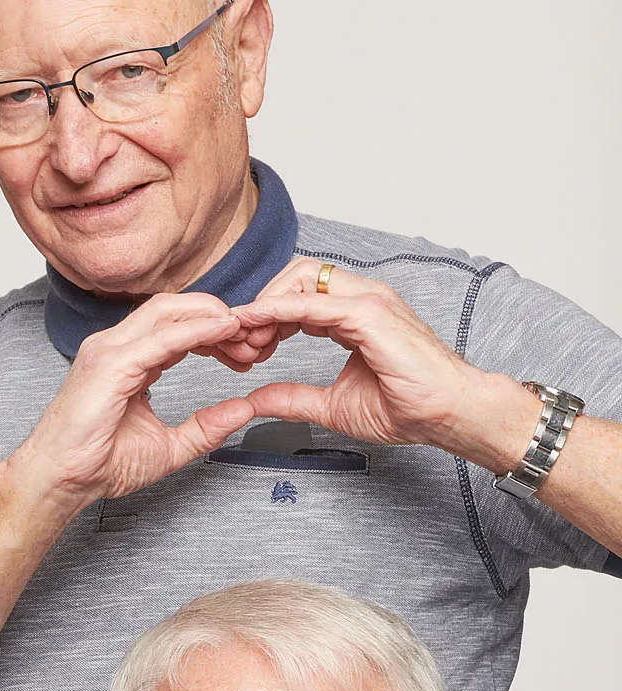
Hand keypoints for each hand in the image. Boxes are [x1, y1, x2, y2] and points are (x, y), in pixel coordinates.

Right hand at [3, 291, 263, 514]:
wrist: (59, 482)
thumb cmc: (97, 465)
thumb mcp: (168, 446)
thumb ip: (204, 427)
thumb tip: (243, 410)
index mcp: (126, 361)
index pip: (177, 327)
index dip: (215, 331)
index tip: (246, 349)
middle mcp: (114, 347)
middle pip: (175, 308)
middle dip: (219, 316)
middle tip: (254, 338)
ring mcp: (108, 351)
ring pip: (169, 310)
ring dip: (213, 317)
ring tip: (244, 334)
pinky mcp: (110, 364)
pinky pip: (164, 336)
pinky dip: (198, 330)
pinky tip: (224, 332)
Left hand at [228, 261, 540, 471]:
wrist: (448, 414)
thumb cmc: (407, 406)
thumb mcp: (331, 405)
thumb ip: (292, 398)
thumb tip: (255, 400)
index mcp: (354, 314)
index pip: (298, 294)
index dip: (265, 314)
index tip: (244, 344)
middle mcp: (362, 299)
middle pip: (294, 276)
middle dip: (261, 302)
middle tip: (242, 340)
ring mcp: (368, 302)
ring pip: (299, 279)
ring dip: (264, 305)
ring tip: (248, 339)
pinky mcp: (370, 315)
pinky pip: (311, 303)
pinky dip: (276, 311)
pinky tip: (255, 324)